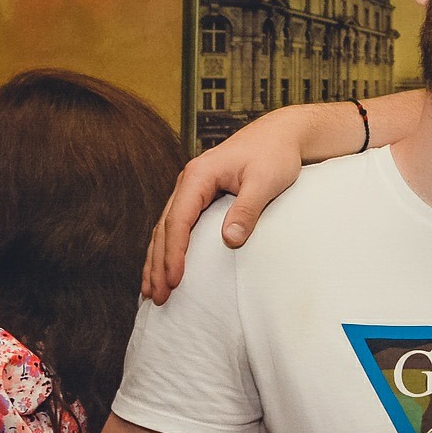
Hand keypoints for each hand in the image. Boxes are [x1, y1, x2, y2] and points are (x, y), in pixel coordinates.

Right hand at [143, 103, 340, 303]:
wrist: (280, 135)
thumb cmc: (275, 155)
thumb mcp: (265, 181)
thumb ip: (247, 209)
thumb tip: (230, 240)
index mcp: (198, 176)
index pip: (178, 220)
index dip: (174, 253)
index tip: (173, 281)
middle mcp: (188, 183)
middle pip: (164, 228)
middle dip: (157, 264)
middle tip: (156, 297)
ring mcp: (192, 190)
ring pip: (165, 229)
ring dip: (157, 260)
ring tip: (151, 291)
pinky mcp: (200, 198)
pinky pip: (178, 227)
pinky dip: (169, 249)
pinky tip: (165, 269)